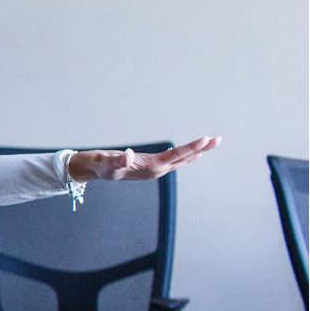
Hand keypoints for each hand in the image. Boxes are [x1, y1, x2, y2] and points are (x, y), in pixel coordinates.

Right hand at [69, 136, 218, 181]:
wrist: (91, 171)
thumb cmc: (97, 165)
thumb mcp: (104, 162)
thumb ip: (116, 161)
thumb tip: (128, 155)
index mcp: (148, 168)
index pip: (174, 156)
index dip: (190, 148)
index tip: (205, 139)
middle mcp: (155, 171)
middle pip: (183, 158)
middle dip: (201, 149)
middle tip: (218, 139)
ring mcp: (155, 170)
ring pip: (181, 160)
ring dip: (197, 152)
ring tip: (212, 142)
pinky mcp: (152, 167)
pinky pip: (175, 161)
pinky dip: (187, 154)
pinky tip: (194, 152)